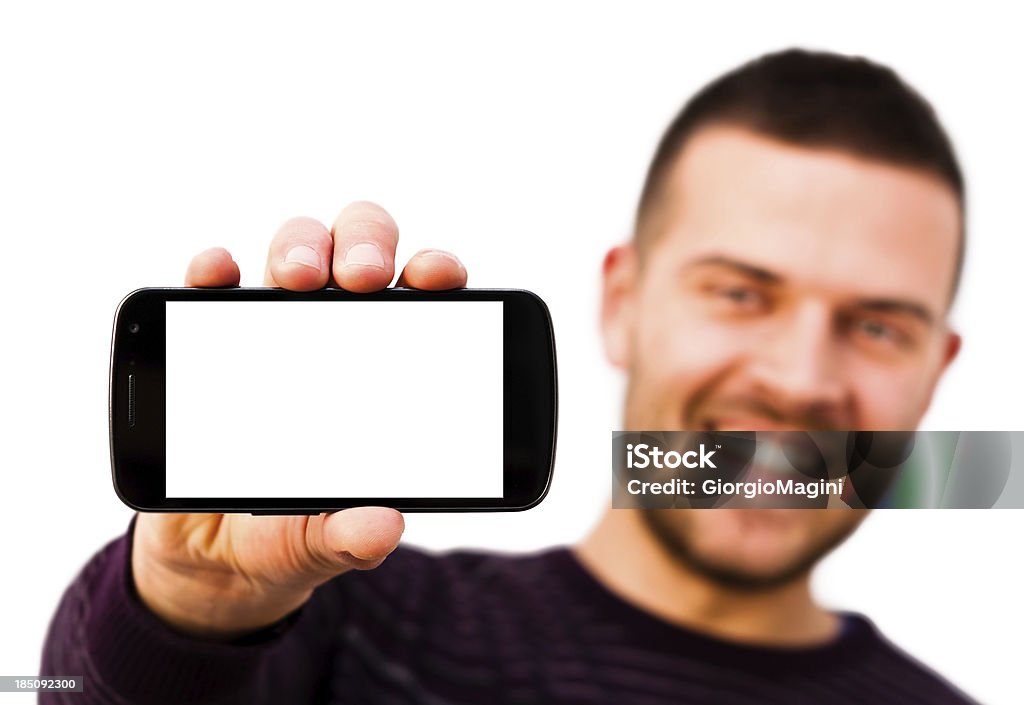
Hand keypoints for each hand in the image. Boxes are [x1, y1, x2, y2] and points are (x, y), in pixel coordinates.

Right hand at [131, 201, 466, 638]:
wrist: (212, 554)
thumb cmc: (291, 532)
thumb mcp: (323, 540)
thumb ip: (351, 536)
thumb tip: (382, 527)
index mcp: (388, 367)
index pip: (424, 298)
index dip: (436, 271)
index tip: (440, 277)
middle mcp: (337, 331)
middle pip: (361, 249)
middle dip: (368, 243)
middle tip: (362, 279)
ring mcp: (275, 327)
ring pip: (296, 248)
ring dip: (300, 246)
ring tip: (296, 281)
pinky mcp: (211, 337)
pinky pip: (212, 286)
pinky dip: (214, 270)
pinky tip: (216, 273)